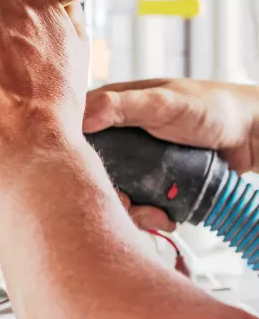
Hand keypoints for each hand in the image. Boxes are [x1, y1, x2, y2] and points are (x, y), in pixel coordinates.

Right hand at [85, 78, 258, 230]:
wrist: (252, 136)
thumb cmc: (214, 108)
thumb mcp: (164, 102)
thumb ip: (122, 106)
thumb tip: (82, 116)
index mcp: (112, 109)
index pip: (76, 133)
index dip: (76, 158)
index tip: (89, 176)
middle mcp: (118, 136)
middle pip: (92, 170)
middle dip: (108, 192)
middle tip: (127, 202)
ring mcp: (135, 161)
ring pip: (113, 191)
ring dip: (130, 210)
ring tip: (154, 214)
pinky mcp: (151, 181)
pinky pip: (136, 203)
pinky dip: (147, 215)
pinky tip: (163, 216)